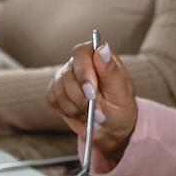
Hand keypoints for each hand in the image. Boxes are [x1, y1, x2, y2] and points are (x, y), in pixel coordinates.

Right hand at [47, 42, 138, 164]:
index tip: (91, 92)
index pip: (81, 52)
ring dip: (75, 107)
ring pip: (59, 89)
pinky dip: (67, 111)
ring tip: (91, 114)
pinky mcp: (55, 92)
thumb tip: (102, 48)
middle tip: (95, 111)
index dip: (83, 71)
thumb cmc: (120, 107)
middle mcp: (79, 64)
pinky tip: (80, 114)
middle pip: (67, 74)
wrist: (110, 127)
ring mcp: (65, 77)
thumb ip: (111, 70)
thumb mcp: (121, 91)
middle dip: (80, 97)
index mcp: (97, 58)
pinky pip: (53, 100)